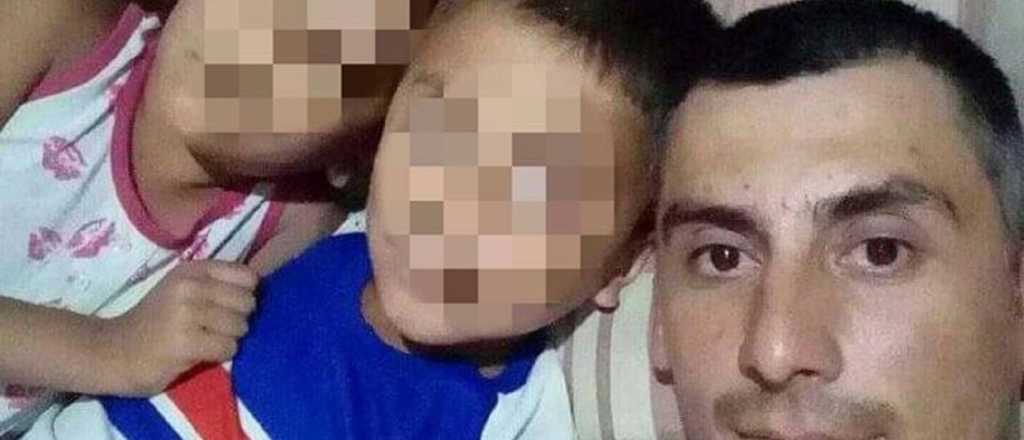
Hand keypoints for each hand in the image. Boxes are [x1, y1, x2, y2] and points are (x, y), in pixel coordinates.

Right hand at [99, 260, 257, 395]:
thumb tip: (258, 288)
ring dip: (228, 339)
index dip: (245, 295)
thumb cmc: (155, 321)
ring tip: (205, 341)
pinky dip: (220, 355)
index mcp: (193, 269)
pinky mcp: (186, 341)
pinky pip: (228, 348)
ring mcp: (187, 313)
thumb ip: (215, 284)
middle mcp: (190, 285)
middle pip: (248, 303)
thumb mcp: (182, 290)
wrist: (114, 350)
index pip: (247, 276)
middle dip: (238, 320)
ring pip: (241, 327)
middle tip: (215, 329)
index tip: (228, 307)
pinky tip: (199, 354)